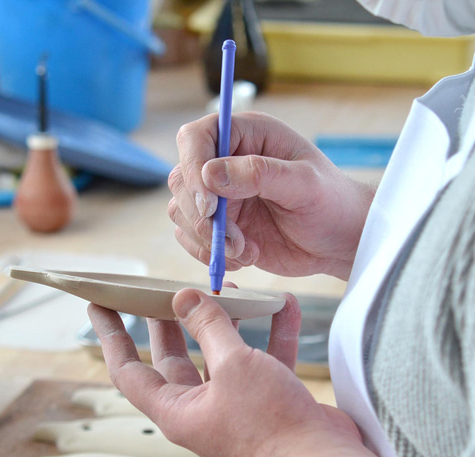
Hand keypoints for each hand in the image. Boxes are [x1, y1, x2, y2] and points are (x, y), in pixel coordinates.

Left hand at [87, 290, 360, 456]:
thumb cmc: (271, 422)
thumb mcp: (233, 365)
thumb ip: (209, 327)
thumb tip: (184, 297)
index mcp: (176, 409)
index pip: (128, 369)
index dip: (110, 335)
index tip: (99, 305)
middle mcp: (200, 407)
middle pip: (173, 358)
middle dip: (167, 323)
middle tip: (160, 291)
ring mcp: (234, 403)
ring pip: (219, 354)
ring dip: (223, 322)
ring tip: (223, 287)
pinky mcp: (267, 398)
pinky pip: (264, 358)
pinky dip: (271, 332)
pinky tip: (283, 304)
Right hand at [168, 112, 375, 279]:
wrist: (338, 241)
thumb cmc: (331, 203)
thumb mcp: (305, 183)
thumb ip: (259, 173)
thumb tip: (210, 174)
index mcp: (247, 136)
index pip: (196, 138)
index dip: (192, 168)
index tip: (209, 206)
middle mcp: (226, 162)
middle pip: (182, 179)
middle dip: (201, 217)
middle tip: (234, 240)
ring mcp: (219, 196)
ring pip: (181, 212)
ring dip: (207, 239)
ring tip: (244, 251)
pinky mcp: (218, 226)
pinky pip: (190, 238)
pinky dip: (209, 254)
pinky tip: (242, 258)